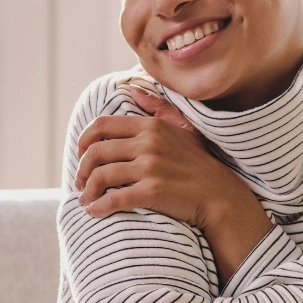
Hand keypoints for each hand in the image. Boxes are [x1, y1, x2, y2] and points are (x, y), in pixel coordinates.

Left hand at [74, 81, 263, 232]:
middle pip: (95, 152)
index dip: (83, 142)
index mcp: (151, 126)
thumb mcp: (184, 129)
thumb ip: (158, 108)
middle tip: (80, 183)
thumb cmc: (201, 165)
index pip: (101, 126)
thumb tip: (133, 90)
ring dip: (87, 191)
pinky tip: (95, 212)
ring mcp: (150, 166)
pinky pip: (114, 198)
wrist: (222, 197)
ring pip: (100, 176)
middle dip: (81, 170)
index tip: (81, 156)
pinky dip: (98, 207)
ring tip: (86, 200)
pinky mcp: (152, 190)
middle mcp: (148, 143)